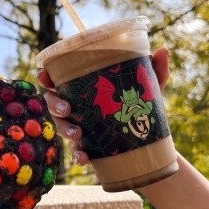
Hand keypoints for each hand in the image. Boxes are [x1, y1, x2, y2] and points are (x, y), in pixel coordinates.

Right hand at [37, 48, 169, 165]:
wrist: (151, 139)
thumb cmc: (142, 105)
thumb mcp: (149, 87)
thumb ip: (154, 70)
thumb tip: (163, 51)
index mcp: (83, 88)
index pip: (57, 79)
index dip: (45, 76)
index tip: (45, 75)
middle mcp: (76, 107)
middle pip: (52, 102)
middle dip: (54, 105)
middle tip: (67, 109)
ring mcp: (79, 127)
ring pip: (60, 126)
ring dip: (64, 129)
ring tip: (78, 133)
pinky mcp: (87, 146)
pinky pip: (75, 152)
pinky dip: (77, 155)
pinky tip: (84, 157)